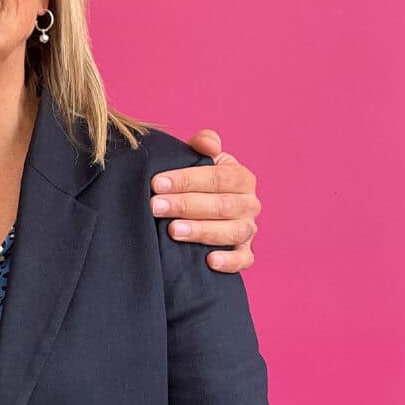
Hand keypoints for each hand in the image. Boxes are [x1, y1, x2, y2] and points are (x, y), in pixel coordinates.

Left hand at [152, 129, 259, 272]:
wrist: (204, 207)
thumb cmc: (199, 181)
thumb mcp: (200, 158)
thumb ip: (204, 145)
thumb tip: (206, 143)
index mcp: (241, 177)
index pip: (218, 177)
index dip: (187, 180)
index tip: (157, 183)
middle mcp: (249, 203)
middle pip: (222, 205)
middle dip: (186, 205)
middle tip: (155, 206)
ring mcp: (249, 229)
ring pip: (231, 232)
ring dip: (201, 231)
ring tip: (172, 230)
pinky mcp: (246, 252)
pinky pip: (244, 259)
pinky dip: (229, 261)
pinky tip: (209, 261)